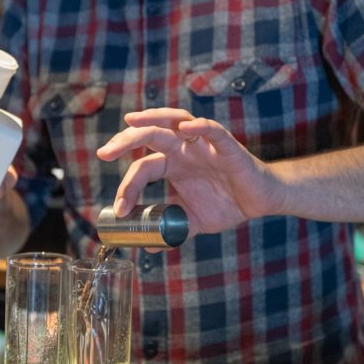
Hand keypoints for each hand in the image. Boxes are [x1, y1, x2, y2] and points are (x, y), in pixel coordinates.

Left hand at [96, 108, 278, 235]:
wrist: (259, 202)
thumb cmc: (226, 203)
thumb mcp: (191, 221)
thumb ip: (169, 228)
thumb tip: (146, 245)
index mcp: (172, 165)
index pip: (142, 168)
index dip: (127, 187)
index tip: (119, 210)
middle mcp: (183, 150)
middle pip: (150, 136)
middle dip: (125, 140)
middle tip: (104, 153)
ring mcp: (203, 146)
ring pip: (175, 122)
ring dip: (153, 119)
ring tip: (132, 122)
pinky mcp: (227, 147)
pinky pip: (212, 131)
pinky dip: (199, 127)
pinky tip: (185, 128)